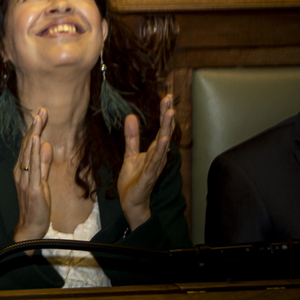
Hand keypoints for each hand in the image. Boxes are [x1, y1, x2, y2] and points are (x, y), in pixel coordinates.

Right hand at [12, 108, 52, 242]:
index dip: (34, 129)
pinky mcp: (32, 187)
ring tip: (38, 119)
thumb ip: (44, 163)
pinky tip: (36, 140)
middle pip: (27, 145)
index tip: (40, 114)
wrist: (30, 227)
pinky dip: (34, 152)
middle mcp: (21, 171)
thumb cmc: (36, 205)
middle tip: (40, 110)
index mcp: (22, 169)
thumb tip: (47, 144)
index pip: (28, 145)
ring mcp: (25, 179)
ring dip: (34, 134)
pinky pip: (34, 167)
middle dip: (34, 127)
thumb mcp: (42, 181)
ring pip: (29, 153)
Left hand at [117, 94, 175, 229]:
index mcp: (154, 151)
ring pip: (162, 146)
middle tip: (170, 101)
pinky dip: (160, 151)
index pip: (161, 129)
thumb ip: (132, 137)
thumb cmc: (134, 179)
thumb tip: (132, 116)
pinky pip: (155, 162)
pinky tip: (164, 140)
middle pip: (165, 134)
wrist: (131, 201)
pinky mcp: (148, 176)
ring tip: (170, 115)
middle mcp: (157, 157)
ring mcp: (154, 166)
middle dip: (167, 118)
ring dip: (167, 130)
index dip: (163, 114)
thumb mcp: (130, 154)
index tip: (166, 97)